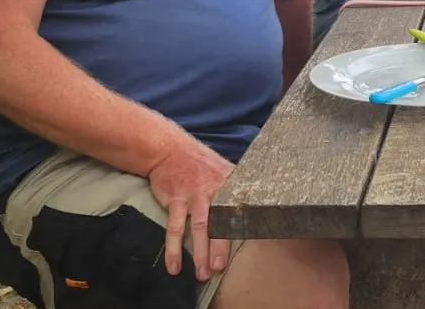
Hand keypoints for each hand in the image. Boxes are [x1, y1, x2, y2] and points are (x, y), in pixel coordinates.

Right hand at [146, 139, 236, 280]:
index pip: (240, 210)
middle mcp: (214, 190)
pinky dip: (173, 249)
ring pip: (198, 227)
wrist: (170, 151)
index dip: (244, 229)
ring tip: (202, 274)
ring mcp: (194, 195)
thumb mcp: (224, 171)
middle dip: (220, 247)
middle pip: (220, 222)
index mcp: (230, 185)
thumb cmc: (200, 165)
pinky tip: (173, 266)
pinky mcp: (176, 200)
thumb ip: (236, 191)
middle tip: (220, 268)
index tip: (250, 248)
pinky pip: (174, 228)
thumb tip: (255, 210)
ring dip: (199, 252)